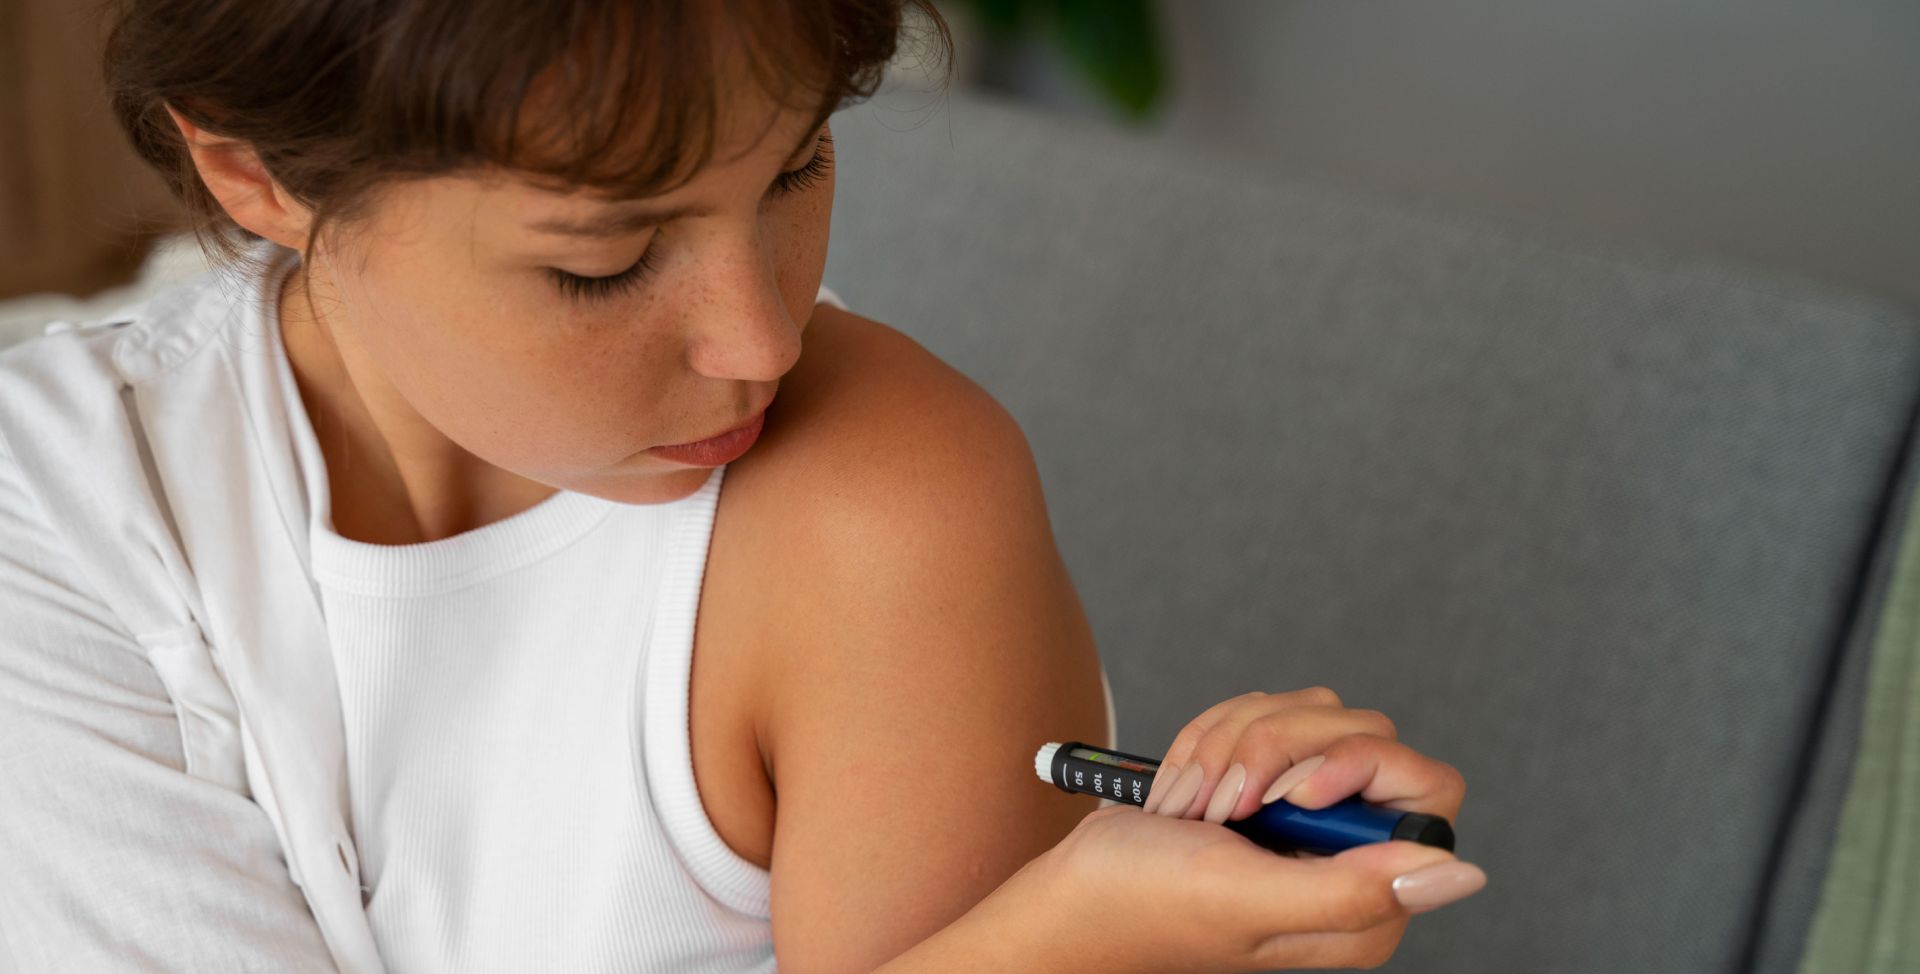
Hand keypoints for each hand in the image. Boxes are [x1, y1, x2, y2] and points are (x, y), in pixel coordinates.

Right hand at [1035, 687, 1483, 971]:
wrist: (1072, 887)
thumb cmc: (1144, 905)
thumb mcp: (1248, 898)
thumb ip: (1353, 890)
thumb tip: (1458, 871)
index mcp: (1365, 902)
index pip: (1425, 789)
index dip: (1357, 767)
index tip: (1291, 792)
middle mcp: (1348, 855)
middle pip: (1366, 734)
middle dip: (1277, 748)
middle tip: (1226, 801)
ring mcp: (1307, 815)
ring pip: (1311, 713)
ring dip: (1234, 742)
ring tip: (1197, 801)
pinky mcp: (1270, 781)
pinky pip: (1265, 712)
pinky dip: (1213, 737)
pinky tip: (1187, 788)